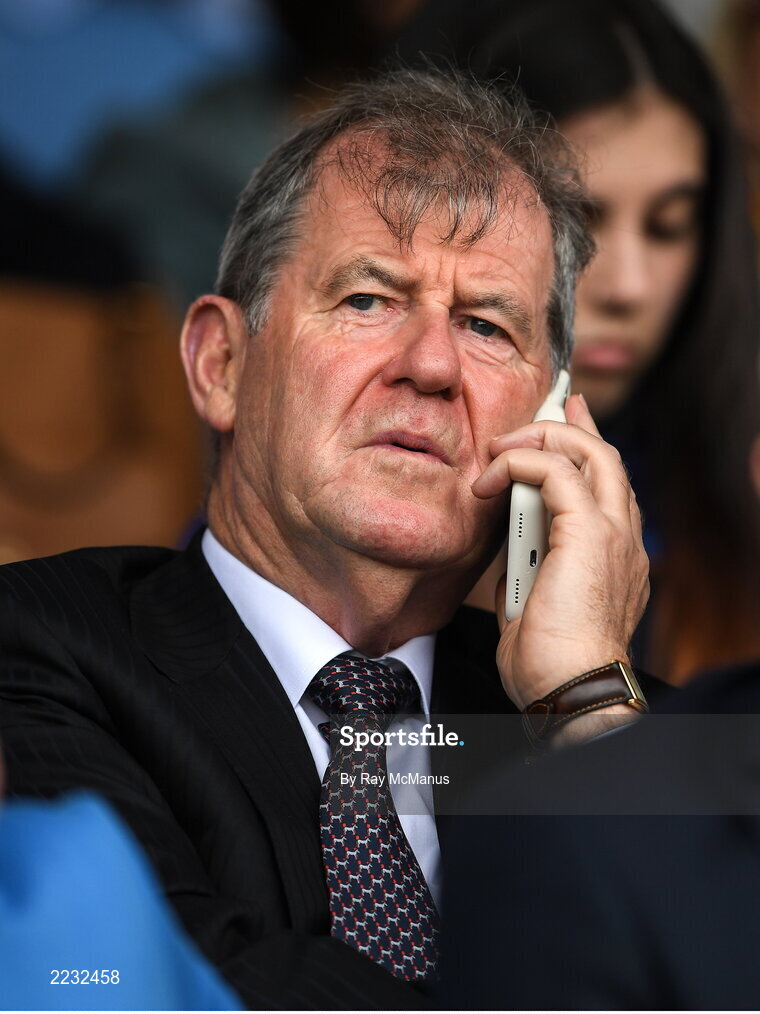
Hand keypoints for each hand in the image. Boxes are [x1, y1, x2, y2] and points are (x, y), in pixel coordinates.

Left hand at [471, 394, 648, 711]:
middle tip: (534, 416)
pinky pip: (556, 472)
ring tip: (501, 447)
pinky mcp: (590, 533)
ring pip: (591, 452)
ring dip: (541, 440)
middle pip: (605, 459)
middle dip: (570, 427)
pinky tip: (490, 476)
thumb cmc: (549, 662)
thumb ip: (528, 565)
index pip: (606, 487)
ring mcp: (613, 533)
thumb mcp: (532, 601)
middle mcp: (624, 538)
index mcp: (616, 555)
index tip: (565, 429)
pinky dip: (520, 464)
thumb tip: (506, 546)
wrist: (571, 689)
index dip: (586, 450)